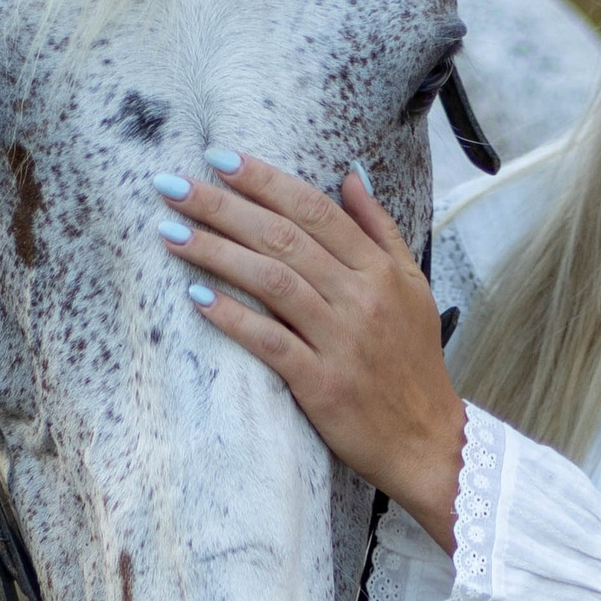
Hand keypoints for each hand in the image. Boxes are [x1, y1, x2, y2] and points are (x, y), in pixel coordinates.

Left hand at [164, 157, 464, 546]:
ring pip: (272, 282)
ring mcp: (342, 342)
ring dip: (216, 253)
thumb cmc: (414, 363)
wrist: (429, 441)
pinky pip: (271, 342)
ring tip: (171, 233)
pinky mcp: (323, 385)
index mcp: (379, 270)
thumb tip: (350, 176)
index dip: (264, 181)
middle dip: (223, 207)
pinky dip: (233, 317)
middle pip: (284, 238)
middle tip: (174, 185)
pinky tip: (196, 296)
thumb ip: (379, 230)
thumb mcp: (413, 287)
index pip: (315, 210)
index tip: (219, 159)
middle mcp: (361, 298)